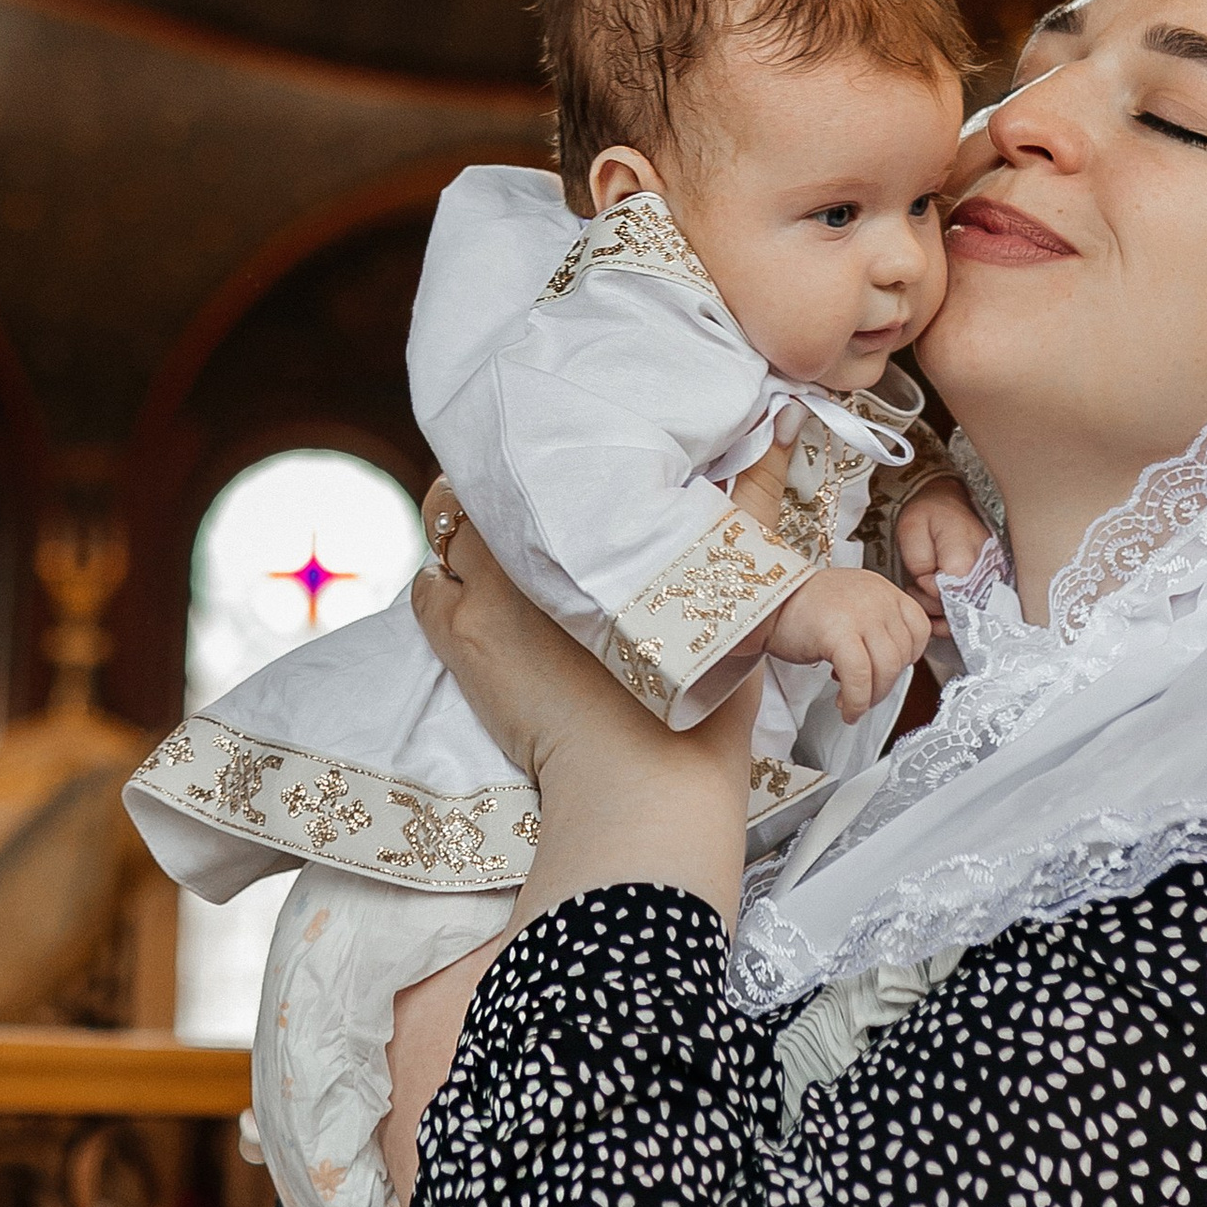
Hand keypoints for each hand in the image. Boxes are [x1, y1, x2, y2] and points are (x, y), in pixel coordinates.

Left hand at [412, 486, 752, 930]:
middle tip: (526, 521)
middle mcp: (546, 531)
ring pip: (450, 527)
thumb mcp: (740, 573)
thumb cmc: (704, 685)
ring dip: (466, 537)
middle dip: (506, 493)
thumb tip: (778, 431)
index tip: (562, 479)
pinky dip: (444, 588)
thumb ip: (751, 500)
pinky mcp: (463, 635)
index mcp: (608, 513)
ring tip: (493, 562)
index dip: (553, 461)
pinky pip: (428, 587)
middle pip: (496, 478)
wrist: (646, 775)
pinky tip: (471, 606)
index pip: (556, 451)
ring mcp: (493, 582)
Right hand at [764, 565, 931, 724]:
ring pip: (886, 669)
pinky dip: (856, 700)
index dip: (909, 658)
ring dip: (871, 697)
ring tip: (853, 703)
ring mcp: (860, 613)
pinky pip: (860, 677)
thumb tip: (894, 666)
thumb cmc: (801, 610)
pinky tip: (846, 707)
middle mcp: (876, 597)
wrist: (763, 605)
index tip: (889, 672)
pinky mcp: (838, 632)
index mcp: (882, 589)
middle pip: (903, 654)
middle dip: (885, 685)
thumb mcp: (851, 606)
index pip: (919, 628)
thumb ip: (877, 626)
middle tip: (866, 696)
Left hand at [892, 478, 995, 619]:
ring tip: (928, 587)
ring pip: (968, 615)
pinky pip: (975, 611)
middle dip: (933, 603)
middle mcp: (986, 573)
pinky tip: (939, 601)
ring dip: (942, 610)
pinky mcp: (992, 582)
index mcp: (965, 560)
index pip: (945, 597)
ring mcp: (992, 578)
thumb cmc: (930, 512)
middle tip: (918, 583)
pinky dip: (954, 613)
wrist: (949, 499)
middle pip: (958, 610)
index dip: (925, 592)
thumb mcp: (911, 529)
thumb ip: (919, 563)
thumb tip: (933, 589)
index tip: (917, 578)